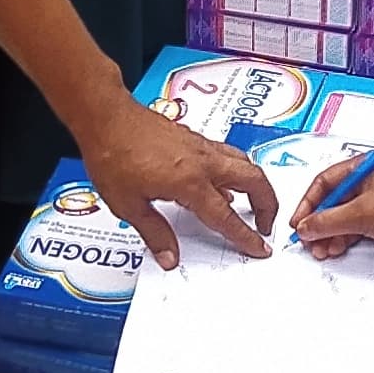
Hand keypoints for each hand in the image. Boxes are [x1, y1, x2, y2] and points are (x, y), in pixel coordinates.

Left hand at [78, 95, 276, 266]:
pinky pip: (226, 154)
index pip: (227, 217)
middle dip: (268, 204)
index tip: (259, 247)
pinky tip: (221, 182)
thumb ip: (155, 233)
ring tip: (252, 202)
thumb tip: (169, 256)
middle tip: (266, 224)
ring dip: (255, 184)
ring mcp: (200, 146)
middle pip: (254, 181)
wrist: (105, 116)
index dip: (246, 236)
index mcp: (190, 182)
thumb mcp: (129, 205)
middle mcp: (202, 161)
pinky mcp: (193, 138)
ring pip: (244, 163)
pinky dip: (235, 170)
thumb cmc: (112, 153)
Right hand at [292, 170, 373, 258]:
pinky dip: (346, 236)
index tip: (298, 222)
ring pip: (345, 214)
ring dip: (331, 233)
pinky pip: (359, 223)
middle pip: (334, 199)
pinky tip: (338, 246)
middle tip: (308, 240)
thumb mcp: (362, 213)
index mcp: (363, 166)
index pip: (325, 181)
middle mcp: (371, 179)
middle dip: (319, 222)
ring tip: (322, 249)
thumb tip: (307, 227)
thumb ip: (329, 220)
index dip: (308, 203)